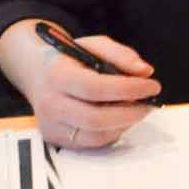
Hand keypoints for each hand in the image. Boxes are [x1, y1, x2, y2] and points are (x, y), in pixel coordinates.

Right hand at [6, 20, 160, 149]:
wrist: (37, 73)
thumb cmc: (70, 59)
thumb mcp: (93, 45)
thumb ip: (120, 54)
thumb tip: (145, 72)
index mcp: (57, 74)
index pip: (95, 87)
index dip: (128, 89)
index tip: (152, 86)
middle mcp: (50, 103)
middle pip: (95, 118)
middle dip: (130, 113)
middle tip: (149, 103)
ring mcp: (51, 125)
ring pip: (96, 135)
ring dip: (124, 124)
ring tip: (136, 109)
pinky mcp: (56, 139)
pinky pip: (91, 143)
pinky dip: (112, 132)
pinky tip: (120, 118)